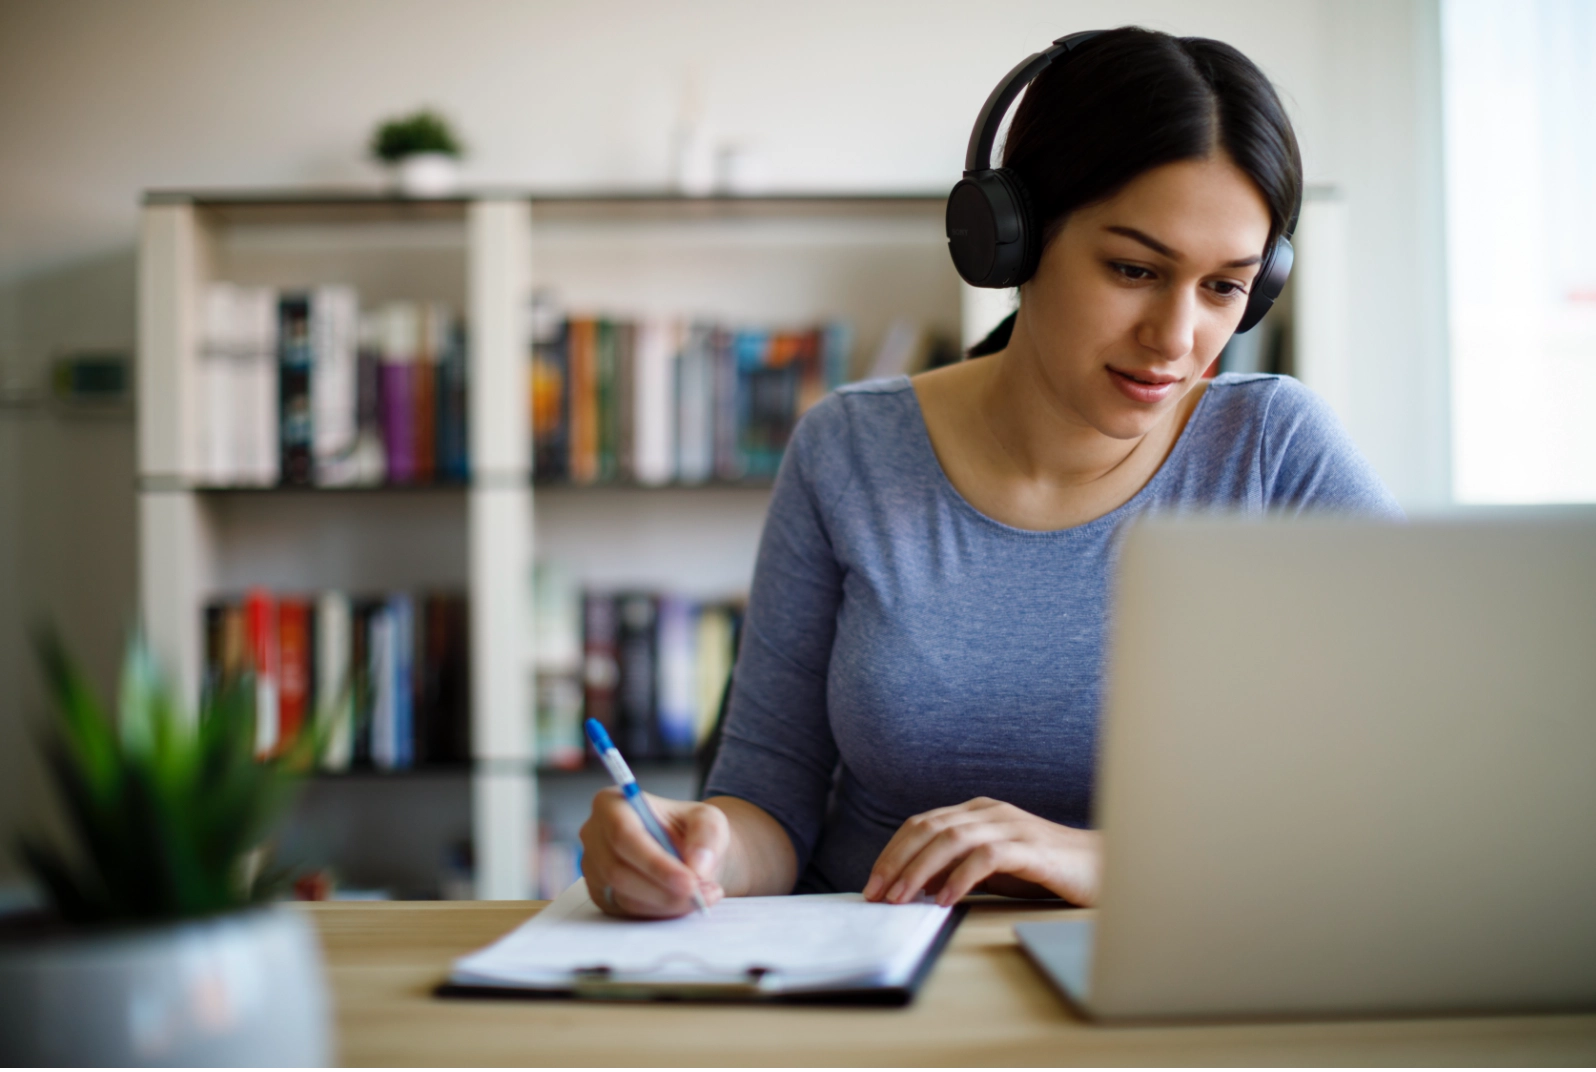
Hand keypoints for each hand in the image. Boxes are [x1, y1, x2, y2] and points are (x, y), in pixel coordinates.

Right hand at [578, 788, 727, 917]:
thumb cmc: (688, 828)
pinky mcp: (602, 895)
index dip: (655, 862)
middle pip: (619, 871)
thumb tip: (697, 866)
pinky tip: (683, 901)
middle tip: (700, 894)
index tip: (689, 881)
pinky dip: (661, 911)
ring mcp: (594, 868)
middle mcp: (594, 835)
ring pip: (625, 896)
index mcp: (611, 803)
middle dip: (664, 889)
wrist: (685, 851)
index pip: (624, 835)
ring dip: (668, 902)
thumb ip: (707, 835)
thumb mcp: (707, 819)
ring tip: (702, 896)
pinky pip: (628, 912)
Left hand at [862, 797, 1099, 907]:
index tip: (873, 885)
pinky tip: (946, 900)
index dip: (892, 853)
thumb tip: (915, 888)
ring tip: (901, 899)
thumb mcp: (993, 868)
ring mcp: (1010, 826)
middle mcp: (989, 812)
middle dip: (896, 862)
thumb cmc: (1044, 870)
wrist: (1103, 868)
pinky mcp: (1031, 848)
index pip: (921, 824)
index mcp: (976, 812)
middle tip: (877, 895)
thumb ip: (958, 868)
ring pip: (951, 840)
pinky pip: (986, 858)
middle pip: (929, 829)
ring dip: (920, 871)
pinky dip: (961, 878)